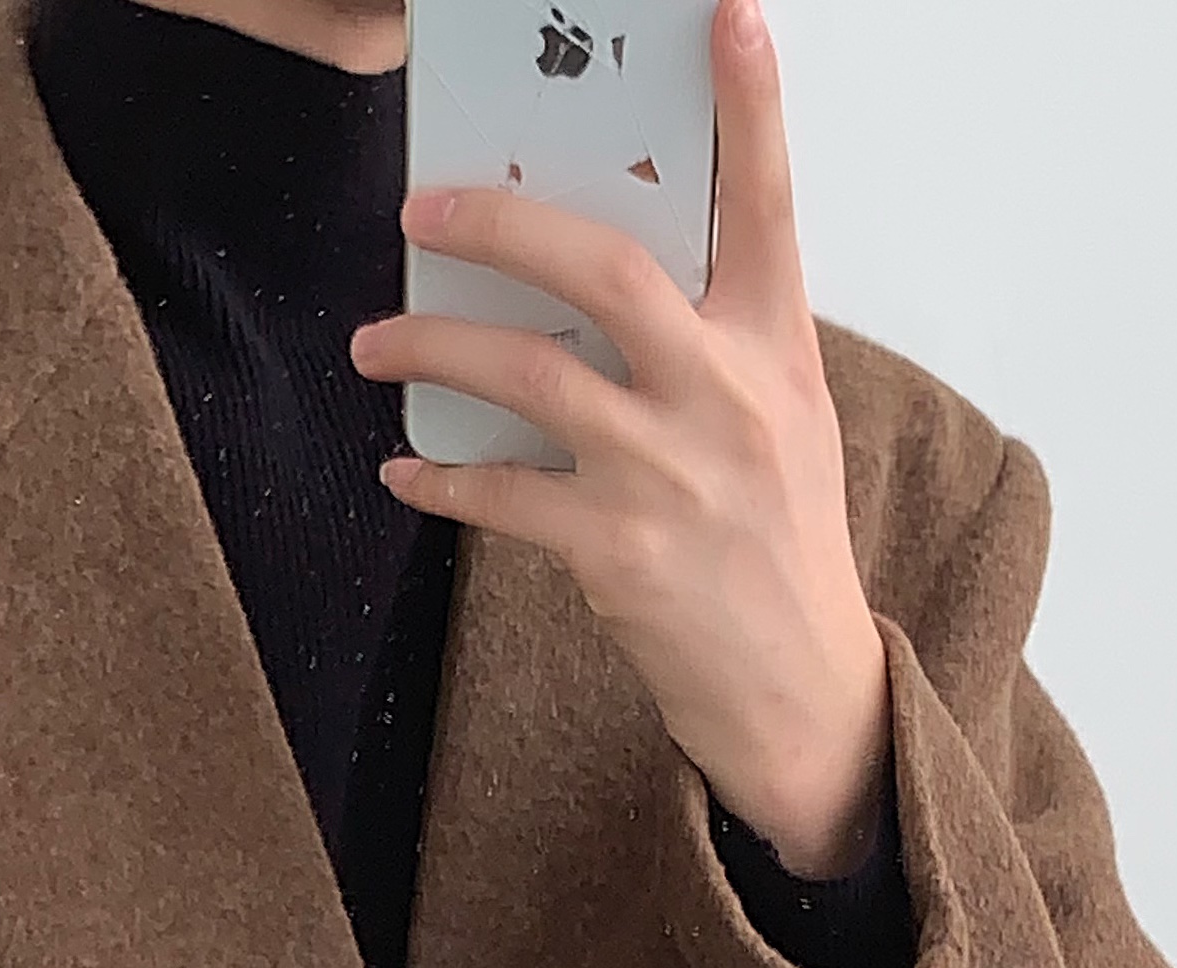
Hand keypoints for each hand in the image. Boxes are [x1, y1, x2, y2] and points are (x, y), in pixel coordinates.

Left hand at [349, 0, 888, 878]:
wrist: (800, 692)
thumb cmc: (776, 548)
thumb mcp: (779, 425)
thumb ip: (709, 347)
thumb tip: (593, 284)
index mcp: (777, 351)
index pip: (770, 206)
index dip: (753, 108)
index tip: (729, 17)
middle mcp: (727, 398)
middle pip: (606, 269)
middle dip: (502, 223)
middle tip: (424, 208)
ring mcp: (670, 474)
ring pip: (528, 374)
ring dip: (434, 347)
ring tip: (377, 341)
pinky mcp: (616, 551)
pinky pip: (501, 492)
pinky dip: (442, 477)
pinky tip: (405, 468)